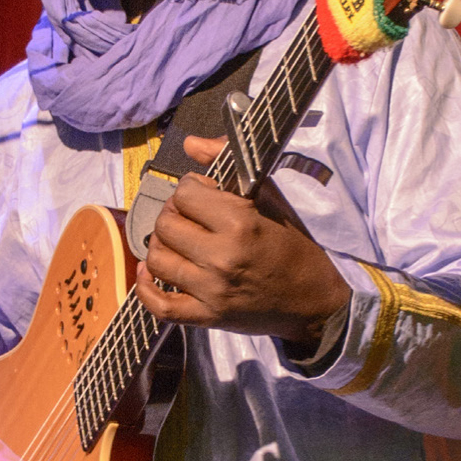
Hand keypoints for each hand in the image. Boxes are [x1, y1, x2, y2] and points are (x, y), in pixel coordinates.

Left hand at [135, 136, 349, 346]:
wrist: (314, 301)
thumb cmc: (295, 246)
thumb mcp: (271, 199)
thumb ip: (229, 163)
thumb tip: (191, 143)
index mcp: (239, 225)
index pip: (185, 195)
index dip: (190, 188)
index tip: (203, 194)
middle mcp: (221, 259)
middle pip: (166, 225)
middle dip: (173, 214)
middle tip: (189, 217)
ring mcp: (212, 291)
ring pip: (158, 260)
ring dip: (161, 246)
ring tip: (177, 241)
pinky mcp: (208, 318)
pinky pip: (160, 306)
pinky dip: (145, 289)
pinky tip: (150, 273)